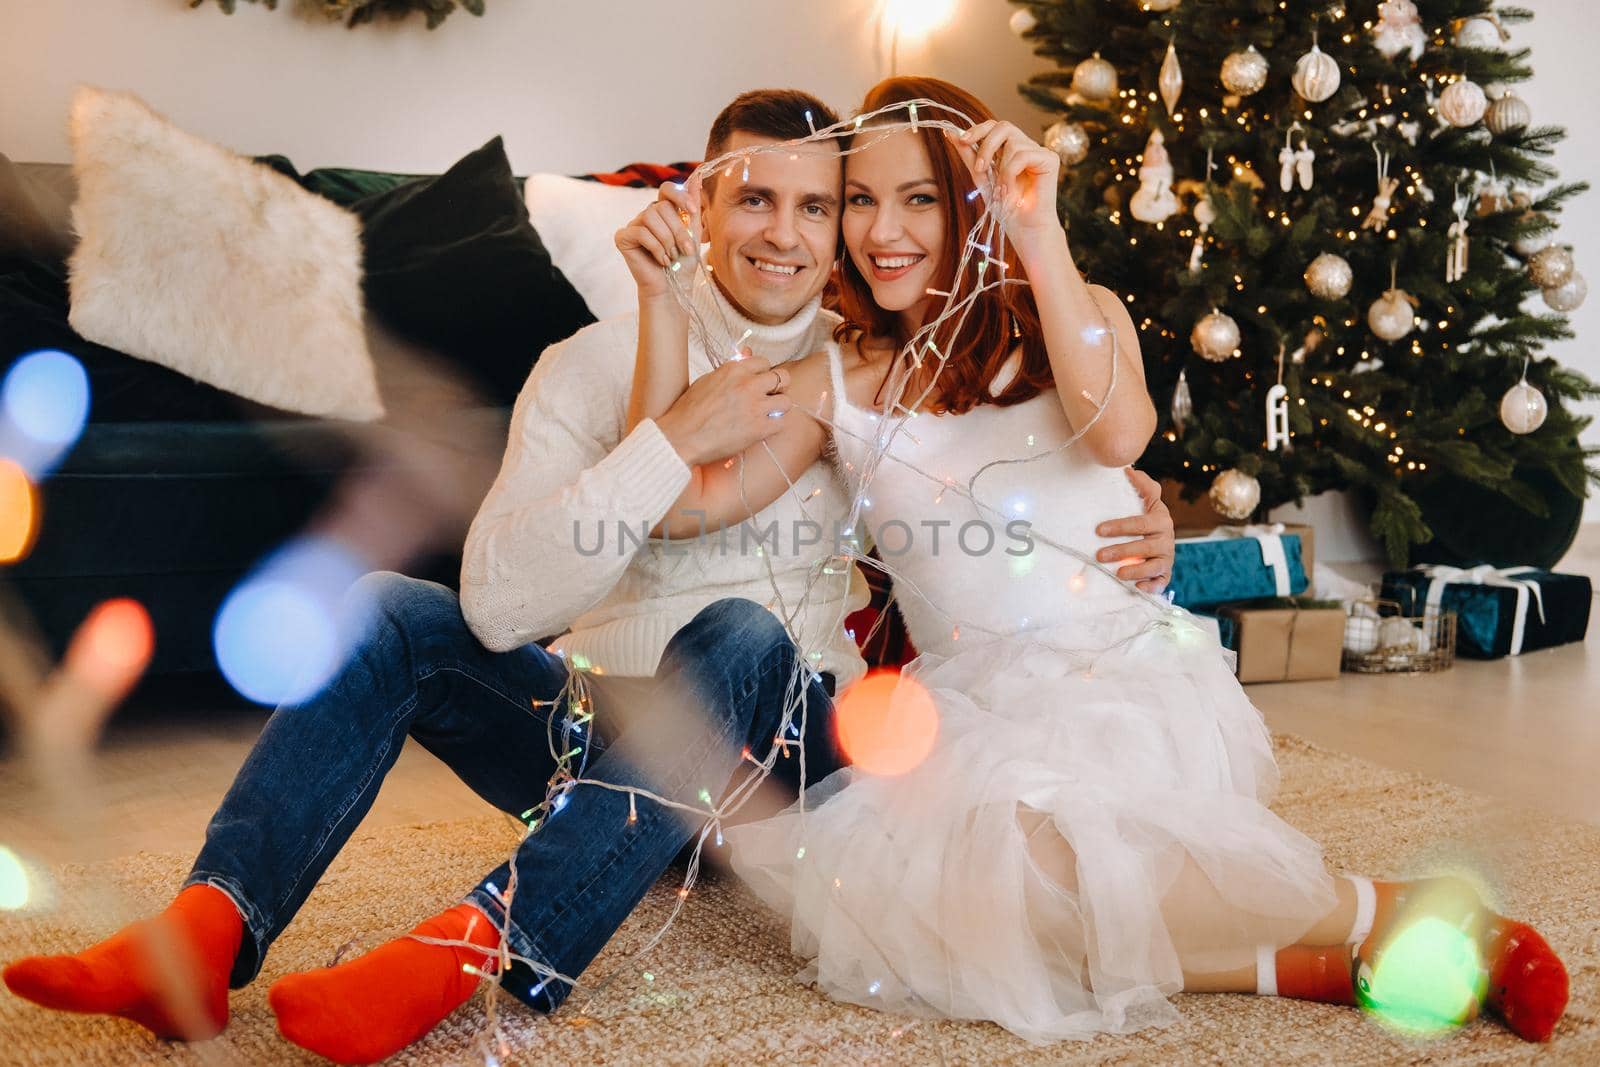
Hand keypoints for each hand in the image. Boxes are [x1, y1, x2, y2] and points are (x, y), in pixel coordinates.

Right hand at [614, 171, 703, 300]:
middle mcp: (647, 215)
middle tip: (686, 250)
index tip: (693, 211)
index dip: (680, 196)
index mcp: (664, 211)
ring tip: (672, 257)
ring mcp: (634, 225)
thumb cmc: (682, 264)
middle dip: (678, 230)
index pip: (667, 189)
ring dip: (666, 240)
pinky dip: (655, 248)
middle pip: (661, 207)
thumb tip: (696, 178)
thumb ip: (693, 207)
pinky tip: (661, 260)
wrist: (672, 288)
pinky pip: (640, 232)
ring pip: (650, 218)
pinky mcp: (623, 237)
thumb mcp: (693, 233)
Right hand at [654, 353, 794, 465]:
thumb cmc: (689, 411)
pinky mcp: (759, 428)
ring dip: (779, 408)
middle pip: (782, 377)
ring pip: (786, 401)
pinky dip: (775, 426)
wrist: (681, 437)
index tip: (758, 384)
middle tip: (769, 398)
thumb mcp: (708, 380)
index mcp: (733, 370)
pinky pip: (782, 423)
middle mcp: (747, 384)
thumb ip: (731, 369)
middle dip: (778, 387)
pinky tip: (763, 428)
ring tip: (766, 415)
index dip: (763, 374)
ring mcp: (755, 406)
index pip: (764, 362)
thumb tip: (747, 353)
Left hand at [947, 120, 1061, 250]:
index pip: (993, 127)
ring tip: (1002, 190)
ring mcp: (1038, 152)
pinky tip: (1012, 190)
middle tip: (979, 168)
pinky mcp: (1050, 159)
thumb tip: (950, 132)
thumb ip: (968, 155)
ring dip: (1001, 169)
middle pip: (1003, 126)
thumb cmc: (1005, 207)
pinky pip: (1023, 155)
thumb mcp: (981, 178)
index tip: (961, 140)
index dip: (978, 129)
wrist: (1023, 229)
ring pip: (1013, 143)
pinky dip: (1011, 174)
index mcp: (1009, 149)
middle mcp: (1025, 146)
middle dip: (986, 144)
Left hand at [1095, 467, 1174, 593]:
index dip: (1120, 526)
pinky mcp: (1165, 574)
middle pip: (1145, 546)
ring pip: (1154, 566)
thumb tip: (1127, 469)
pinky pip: (1162, 582)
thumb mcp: (1147, 499)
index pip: (1140, 523)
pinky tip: (1138, 588)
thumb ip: (1142, 485)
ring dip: (1136, 570)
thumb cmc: (1146, 517)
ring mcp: (1166, 558)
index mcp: (1161, 520)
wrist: (1160, 538)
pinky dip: (1151, 586)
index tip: (1099, 530)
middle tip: (1099, 556)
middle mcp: (1166, 539)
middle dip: (1121, 551)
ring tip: (1118, 574)